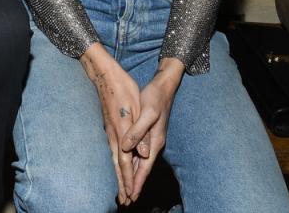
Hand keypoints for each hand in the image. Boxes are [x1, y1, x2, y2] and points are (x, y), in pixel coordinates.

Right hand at [81, 44, 142, 205]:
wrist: (105, 74)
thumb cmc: (125, 88)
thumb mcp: (139, 108)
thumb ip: (139, 132)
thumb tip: (141, 153)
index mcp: (123, 131)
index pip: (127, 162)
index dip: (130, 179)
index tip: (131, 195)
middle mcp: (114, 134)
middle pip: (118, 164)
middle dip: (122, 183)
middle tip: (124, 200)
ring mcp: (109, 131)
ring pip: (114, 159)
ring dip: (118, 175)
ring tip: (120, 189)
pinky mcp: (109, 127)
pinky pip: (111, 151)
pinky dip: (114, 163)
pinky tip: (116, 166)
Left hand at [120, 62, 181, 198]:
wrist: (163, 87)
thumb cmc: (155, 98)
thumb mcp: (147, 113)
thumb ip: (138, 131)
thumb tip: (127, 147)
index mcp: (154, 142)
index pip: (144, 168)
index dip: (136, 182)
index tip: (130, 196)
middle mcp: (153, 144)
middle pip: (142, 169)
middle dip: (134, 185)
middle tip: (125, 201)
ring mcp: (150, 140)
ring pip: (140, 163)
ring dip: (133, 177)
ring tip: (126, 191)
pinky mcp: (146, 134)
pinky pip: (138, 154)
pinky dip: (133, 164)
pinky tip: (128, 168)